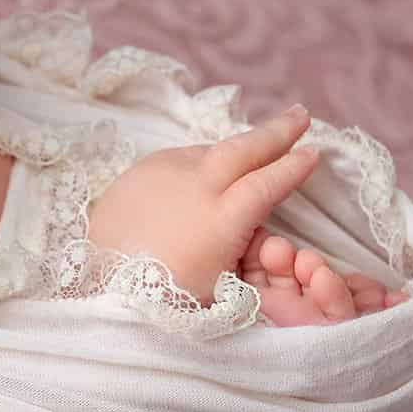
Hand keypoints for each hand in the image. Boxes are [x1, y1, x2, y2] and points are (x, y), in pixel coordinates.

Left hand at [86, 106, 321, 305]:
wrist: (98, 282)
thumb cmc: (163, 295)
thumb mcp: (218, 283)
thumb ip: (240, 248)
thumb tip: (250, 226)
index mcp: (222, 217)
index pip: (268, 183)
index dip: (294, 168)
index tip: (314, 153)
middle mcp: (197, 185)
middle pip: (245, 148)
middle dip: (277, 131)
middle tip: (302, 115)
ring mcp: (166, 171)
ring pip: (211, 150)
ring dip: (238, 145)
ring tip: (258, 142)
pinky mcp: (141, 170)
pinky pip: (181, 158)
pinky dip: (202, 159)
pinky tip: (207, 166)